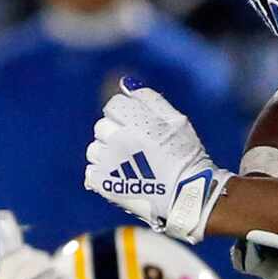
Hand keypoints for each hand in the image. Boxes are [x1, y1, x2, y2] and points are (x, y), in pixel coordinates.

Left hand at [85, 81, 228, 242]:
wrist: (186, 195)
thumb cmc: (185, 156)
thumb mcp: (176, 120)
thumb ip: (150, 99)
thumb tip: (125, 83)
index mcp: (136, 121)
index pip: (114, 106)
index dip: (125, 115)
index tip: (137, 127)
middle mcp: (118, 139)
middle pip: (102, 126)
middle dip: (115, 133)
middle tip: (134, 148)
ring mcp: (109, 162)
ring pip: (94, 149)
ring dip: (106, 153)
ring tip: (128, 165)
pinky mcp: (104, 183)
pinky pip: (91, 172)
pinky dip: (102, 174)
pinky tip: (120, 179)